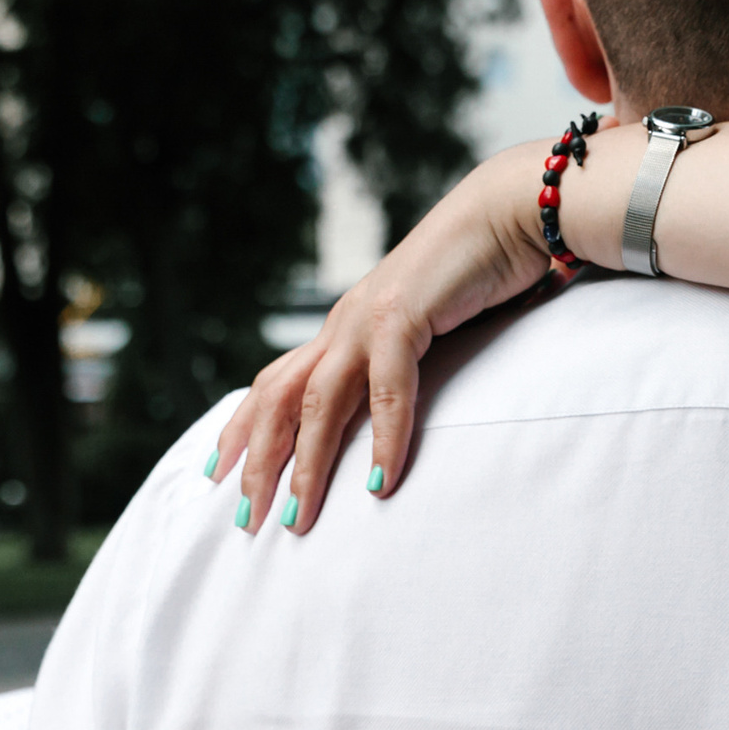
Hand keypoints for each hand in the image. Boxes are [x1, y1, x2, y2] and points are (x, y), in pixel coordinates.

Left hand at [208, 140, 557, 533]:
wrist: (510, 209)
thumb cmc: (480, 269)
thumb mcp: (430, 324)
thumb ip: (407, 359)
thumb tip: (398, 406)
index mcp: (345, 325)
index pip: (275, 381)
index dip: (243, 427)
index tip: (219, 474)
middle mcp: (344, 323)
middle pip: (280, 400)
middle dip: (258, 462)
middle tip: (246, 520)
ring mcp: (369, 317)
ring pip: (319, 402)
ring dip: (307, 465)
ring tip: (299, 517)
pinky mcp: (404, 314)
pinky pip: (387, 388)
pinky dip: (384, 437)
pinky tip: (380, 479)